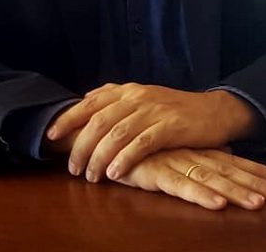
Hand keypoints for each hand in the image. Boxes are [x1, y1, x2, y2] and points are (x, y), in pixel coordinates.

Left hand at [46, 83, 258, 181]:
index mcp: (128, 90)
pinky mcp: (170, 126)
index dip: (68, 119)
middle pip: (99, 121)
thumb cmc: (175, 110)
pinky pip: (141, 144)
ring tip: (90, 176)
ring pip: (117, 134)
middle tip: (72, 168)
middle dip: (81, 146)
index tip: (50, 137)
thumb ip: (116, 98)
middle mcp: (137, 97)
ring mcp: (154, 111)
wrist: (215, 111)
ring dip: (99, 157)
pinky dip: (124, 159)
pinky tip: (114, 173)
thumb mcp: (143, 97)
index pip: (90, 103)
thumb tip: (85, 99)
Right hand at [113, 148, 265, 210]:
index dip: (258, 171)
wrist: (100, 132)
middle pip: (229, 171)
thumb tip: (224, 154)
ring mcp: (173, 162)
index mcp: (195, 150)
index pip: (233, 161)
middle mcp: (189, 154)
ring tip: (258, 204)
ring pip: (210, 179)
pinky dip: (199, 195)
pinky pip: (180, 186)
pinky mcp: (154, 172)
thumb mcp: (171, 150)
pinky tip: (216, 204)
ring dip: (235, 191)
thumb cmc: (136, 146)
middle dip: (257, 184)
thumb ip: (197, 153)